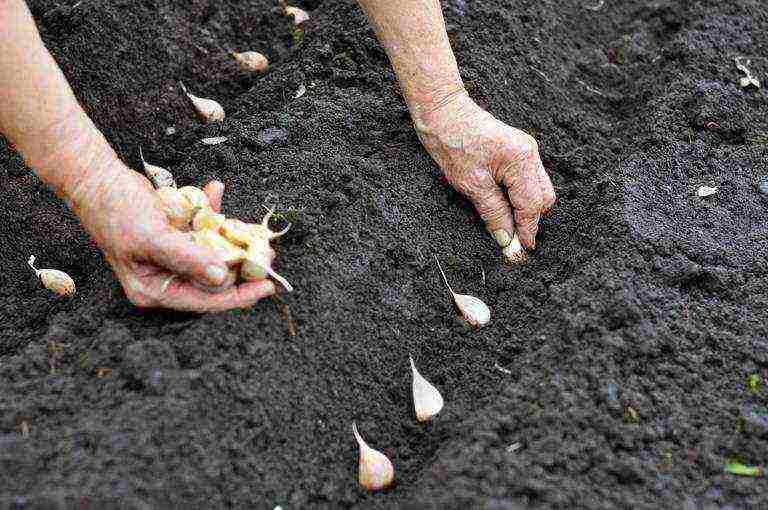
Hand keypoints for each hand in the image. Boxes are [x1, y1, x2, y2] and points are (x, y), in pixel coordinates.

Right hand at [71, 164, 275, 311]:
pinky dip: (212, 212)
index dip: (238, 296)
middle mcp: (165, 277)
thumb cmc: (116, 210)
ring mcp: (172, 256)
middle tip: (268, 254)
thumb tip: (222, 277)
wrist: (96, 176)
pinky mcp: (176, 235)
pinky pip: (203, 230)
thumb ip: (188, 258)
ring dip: (232, 239)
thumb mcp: (154, 238)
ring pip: (213, 254)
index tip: (267, 286)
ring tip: (254, 231)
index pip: (205, 301)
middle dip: (242, 266)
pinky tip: (215, 190)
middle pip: (213, 279)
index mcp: (155, 289)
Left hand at [413, 91, 555, 261]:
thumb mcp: (472, 185)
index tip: (520, 251)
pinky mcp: (516, 152)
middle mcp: (530, 154)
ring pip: (537, 190)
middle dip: (530, 220)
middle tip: (512, 241)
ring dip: (525, 209)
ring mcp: (525, 151)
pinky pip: (526, 181)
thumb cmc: (454, 144)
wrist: (443, 113)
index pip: (533, 205)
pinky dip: (518, 197)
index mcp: (522, 161)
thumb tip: (506, 238)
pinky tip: (504, 207)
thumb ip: (493, 212)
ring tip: (506, 226)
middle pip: (542, 198)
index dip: (527, 230)